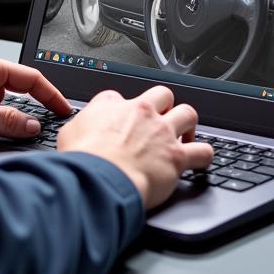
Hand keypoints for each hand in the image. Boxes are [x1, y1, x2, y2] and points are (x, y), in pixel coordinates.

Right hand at [57, 85, 212, 208]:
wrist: (101, 179)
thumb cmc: (84, 159)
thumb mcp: (69, 133)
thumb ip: (80, 124)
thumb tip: (79, 128)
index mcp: (113, 104)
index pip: (121, 97)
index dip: (122, 110)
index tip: (122, 122)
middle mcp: (141, 112)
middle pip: (163, 94)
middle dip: (164, 105)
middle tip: (160, 121)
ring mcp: (162, 132)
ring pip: (188, 113)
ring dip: (187, 124)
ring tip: (183, 135)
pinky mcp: (177, 156)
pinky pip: (203, 151)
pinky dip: (204, 155)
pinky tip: (199, 160)